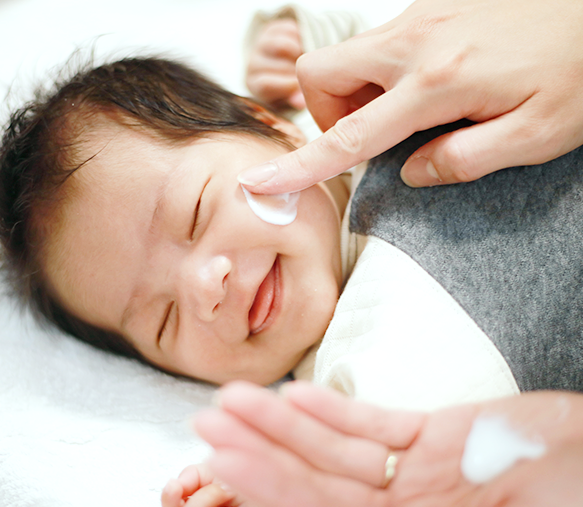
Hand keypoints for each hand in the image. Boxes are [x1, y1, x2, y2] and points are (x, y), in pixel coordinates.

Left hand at [195, 381, 582, 506]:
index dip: (270, 486)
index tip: (223, 457)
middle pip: (316, 476)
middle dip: (260, 447)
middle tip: (208, 418)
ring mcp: (416, 472)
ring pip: (335, 445)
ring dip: (285, 421)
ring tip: (237, 396)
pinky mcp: (432, 437)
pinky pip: (374, 423)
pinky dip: (335, 410)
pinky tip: (295, 394)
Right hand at [238, 0, 582, 192]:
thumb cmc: (579, 70)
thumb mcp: (532, 137)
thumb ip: (460, 162)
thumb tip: (411, 171)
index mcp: (436, 83)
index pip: (347, 135)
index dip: (299, 166)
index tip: (261, 183)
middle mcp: (416, 41)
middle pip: (321, 72)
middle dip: (327, 112)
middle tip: (375, 132)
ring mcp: (420, 16)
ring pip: (349, 56)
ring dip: (360, 92)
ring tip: (414, 109)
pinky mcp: (430, 6)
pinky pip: (381, 42)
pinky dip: (387, 72)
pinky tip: (433, 82)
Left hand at [245, 18, 305, 109]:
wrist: (282, 65)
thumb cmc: (285, 89)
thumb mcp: (287, 98)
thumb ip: (294, 100)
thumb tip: (300, 102)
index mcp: (254, 84)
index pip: (266, 84)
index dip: (287, 85)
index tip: (303, 86)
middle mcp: (253, 63)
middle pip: (278, 66)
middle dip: (298, 71)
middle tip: (311, 74)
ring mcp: (261, 44)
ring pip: (283, 46)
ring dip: (301, 54)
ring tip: (310, 60)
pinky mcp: (272, 29)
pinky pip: (290, 30)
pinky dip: (302, 38)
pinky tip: (305, 47)